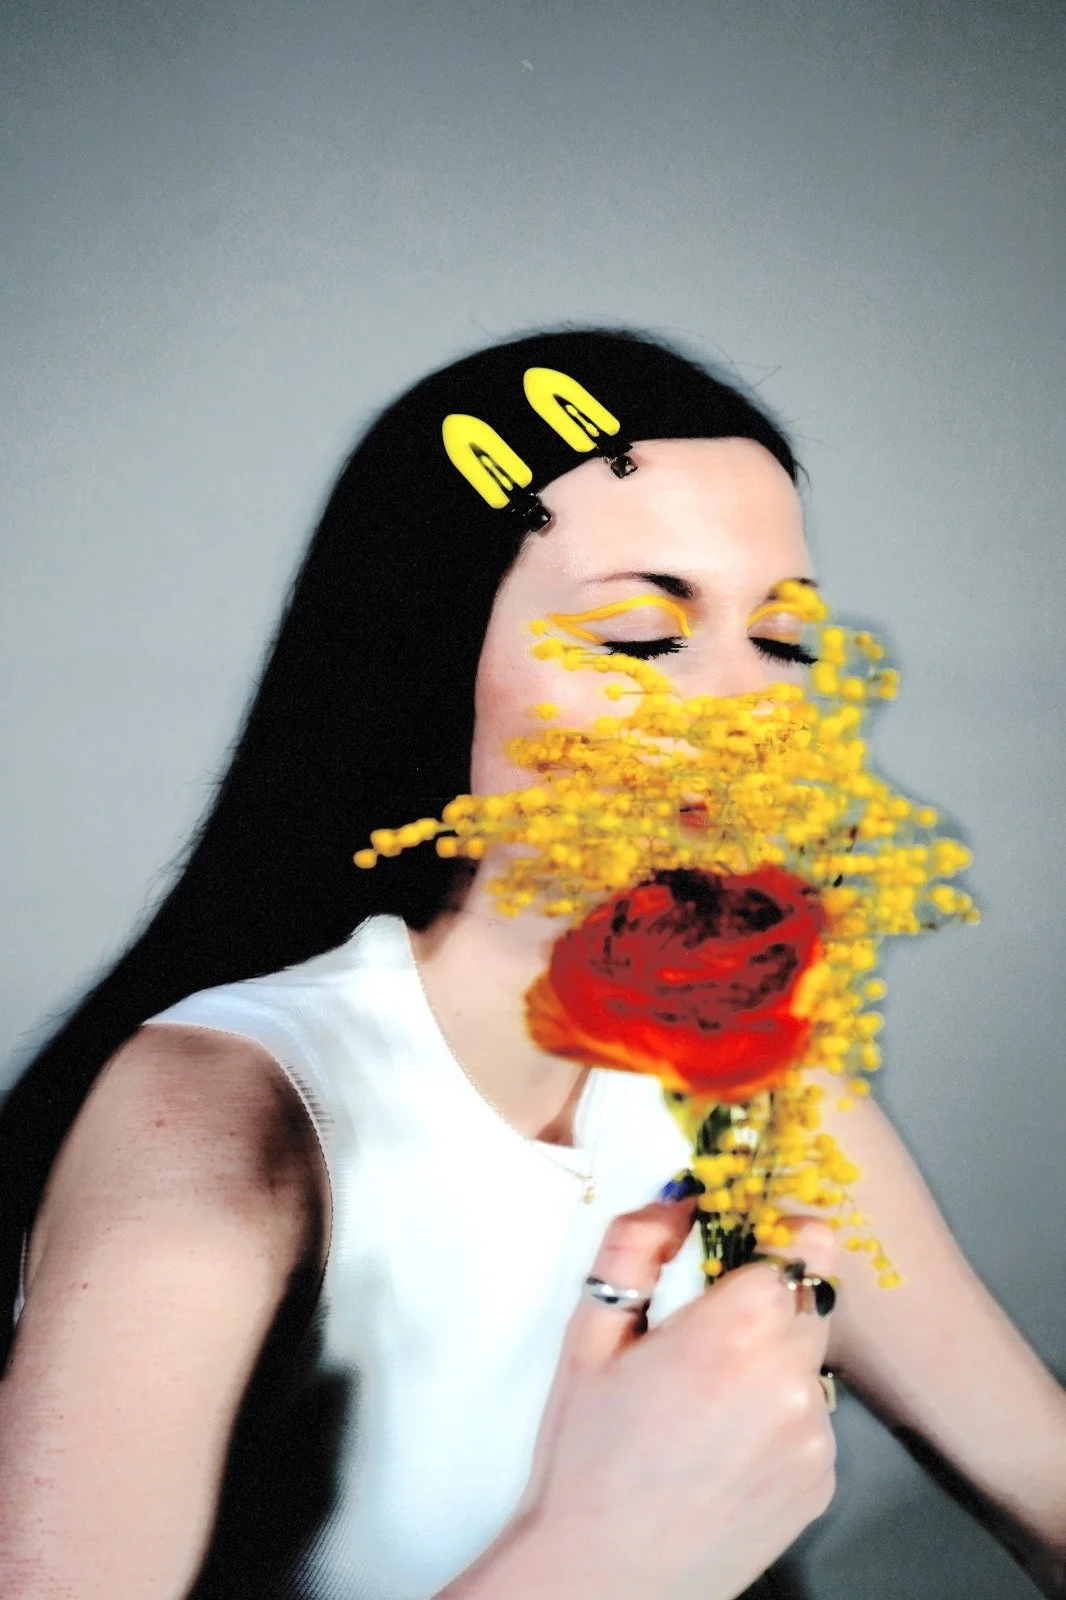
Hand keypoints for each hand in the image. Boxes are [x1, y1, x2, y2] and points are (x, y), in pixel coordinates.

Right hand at [464, 1198, 837, 1599]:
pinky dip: (780, 1415)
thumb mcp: (588, 1336)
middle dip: (771, 1294)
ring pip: (811, 1358)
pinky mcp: (822, 1483)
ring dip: (776, 1357)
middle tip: (712, 1324)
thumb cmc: (587, 1458)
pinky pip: (813, 1418)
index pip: (805, 1243)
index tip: (750, 1243)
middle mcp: (791, 1379)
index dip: (777, 1234)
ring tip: (709, 1398)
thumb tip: (678, 1198)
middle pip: (813, 1295)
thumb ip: (633, 1245)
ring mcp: (815, 1437)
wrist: (603, 1578)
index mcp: (735, 1332)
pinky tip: (725, 1443)